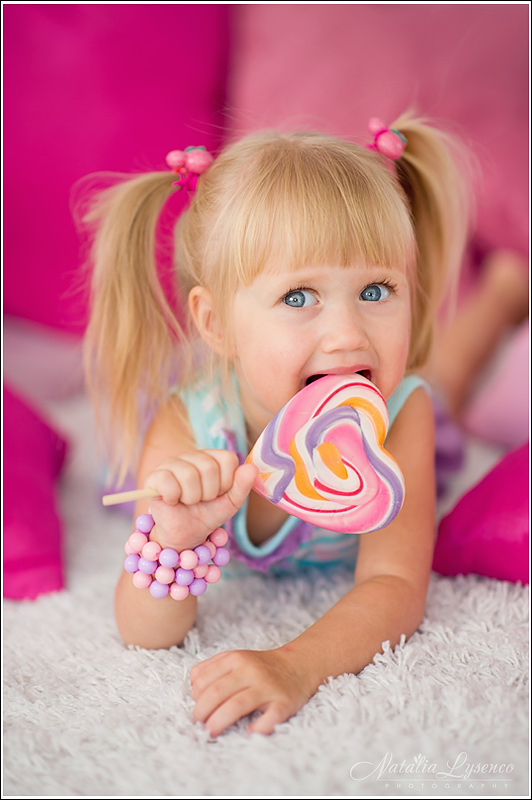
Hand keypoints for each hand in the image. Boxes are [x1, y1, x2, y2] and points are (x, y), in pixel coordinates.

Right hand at [145, 450, 256, 549]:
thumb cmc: (207, 514)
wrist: (185, 534)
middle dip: (209, 493)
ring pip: (189, 475)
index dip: (227, 483)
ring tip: (187, 501)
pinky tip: (172, 501)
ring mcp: (171, 463)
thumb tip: (252, 467)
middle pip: (209, 467)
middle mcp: (191, 455)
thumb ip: (242, 485)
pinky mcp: (154, 476)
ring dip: (192, 498)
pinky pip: (169, 483)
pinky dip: (174, 498)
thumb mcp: (230, 502)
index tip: (219, 494)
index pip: (228, 459)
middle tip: (201, 500)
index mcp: (211, 457)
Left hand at [190, 647, 317, 736]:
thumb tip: (192, 687)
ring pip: (236, 705)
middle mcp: (250, 670)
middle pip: (216, 693)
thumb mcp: (236, 658)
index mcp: (235, 659)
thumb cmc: (261, 666)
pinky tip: (249, 732)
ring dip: (218, 723)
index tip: (198, 709)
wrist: (299, 664)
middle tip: (200, 726)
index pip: (204, 679)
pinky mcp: (284, 702)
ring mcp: (268, 686)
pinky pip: (269, 718)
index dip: (195, 698)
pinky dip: (257, 728)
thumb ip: (212, 668)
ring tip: (211, 733)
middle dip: (201, 713)